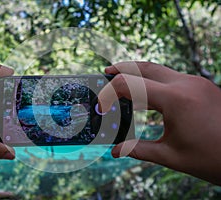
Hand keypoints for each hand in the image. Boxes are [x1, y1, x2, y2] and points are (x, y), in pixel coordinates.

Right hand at [98, 61, 220, 184]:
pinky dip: (155, 81)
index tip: (102, 105)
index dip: (111, 94)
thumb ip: (138, 150)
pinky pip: (173, 77)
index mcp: (176, 99)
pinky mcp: (202, 86)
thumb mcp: (170, 156)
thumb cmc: (212, 159)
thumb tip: (115, 152)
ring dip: (140, 72)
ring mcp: (196, 83)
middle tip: (107, 72)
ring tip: (123, 78)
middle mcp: (186, 84)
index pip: (132, 85)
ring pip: (160, 70)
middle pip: (145, 67)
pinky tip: (148, 91)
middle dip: (123, 68)